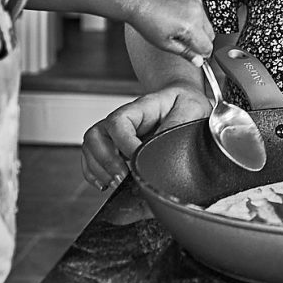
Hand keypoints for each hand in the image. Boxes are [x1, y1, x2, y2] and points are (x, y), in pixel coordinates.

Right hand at [80, 84, 211, 188]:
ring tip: (115, 183)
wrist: (183, 99)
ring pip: (91, 147)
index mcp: (141, 108)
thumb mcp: (192, 108)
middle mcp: (123, 120)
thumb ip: (177, 125)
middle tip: (123, 178)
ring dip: (98, 169)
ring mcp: (117, 133)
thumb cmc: (186, 103)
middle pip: (96, 135)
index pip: (118, 123)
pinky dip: (94, 173)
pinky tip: (105, 183)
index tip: (138, 161)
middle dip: (106, 161)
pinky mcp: (116, 145)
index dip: (124, 145)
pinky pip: (92, 158)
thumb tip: (164, 150)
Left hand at [124, 0, 214, 59]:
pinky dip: (194, 17)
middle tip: (184, 42)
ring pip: (206, 23)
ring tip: (178, 28)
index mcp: (190, 26)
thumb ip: (186, 53)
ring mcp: (194, 1)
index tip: (195, 55)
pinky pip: (200, 11)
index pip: (207, 47)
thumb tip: (198, 61)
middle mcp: (196, 12)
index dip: (201, 54)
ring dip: (198, 29)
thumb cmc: (146, 20)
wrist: (139, 0)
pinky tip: (179, 18)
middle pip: (211, 35)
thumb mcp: (165, 44)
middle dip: (201, 41)